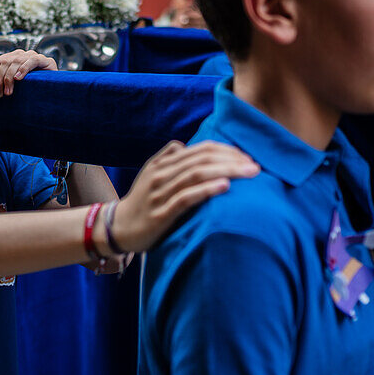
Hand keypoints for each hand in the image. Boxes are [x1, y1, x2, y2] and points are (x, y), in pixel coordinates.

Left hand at [0, 49, 56, 97]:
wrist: (54, 86)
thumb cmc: (32, 86)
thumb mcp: (15, 83)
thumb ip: (4, 80)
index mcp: (12, 57)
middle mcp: (21, 54)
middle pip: (5, 62)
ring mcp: (33, 55)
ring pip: (16, 62)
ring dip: (9, 78)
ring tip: (8, 91)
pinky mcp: (44, 60)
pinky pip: (32, 61)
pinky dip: (23, 69)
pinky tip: (18, 78)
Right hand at [111, 140, 259, 253]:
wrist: (118, 228)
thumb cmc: (141, 202)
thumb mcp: (151, 175)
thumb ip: (167, 158)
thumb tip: (183, 146)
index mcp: (163, 164)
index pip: (200, 150)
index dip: (226, 150)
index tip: (247, 157)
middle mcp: (162, 175)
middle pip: (202, 159)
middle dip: (232, 160)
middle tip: (255, 166)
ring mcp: (160, 193)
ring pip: (196, 175)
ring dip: (226, 171)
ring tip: (249, 173)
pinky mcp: (161, 214)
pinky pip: (186, 198)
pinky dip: (206, 190)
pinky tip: (224, 186)